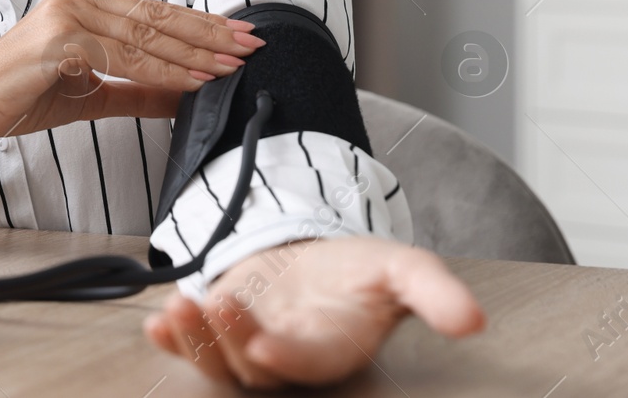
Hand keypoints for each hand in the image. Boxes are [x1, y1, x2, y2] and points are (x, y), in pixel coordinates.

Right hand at [0, 0, 262, 172]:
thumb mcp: (88, 96)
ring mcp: (67, 16)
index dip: (198, 25)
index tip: (238, 37)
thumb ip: (136, 92)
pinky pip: (123, 58)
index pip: (151, 13)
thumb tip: (185, 96)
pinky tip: (194, 79)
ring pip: (145, 36)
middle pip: (156, 18)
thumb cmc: (16, 97)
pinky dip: (163, 70)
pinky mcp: (59, 40)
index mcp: (81, 7)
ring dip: (195, 52)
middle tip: (252, 43)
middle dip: (208, 33)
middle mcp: (76, 1)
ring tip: (233, 63)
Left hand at [144, 237, 486, 387]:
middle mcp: (285, 358)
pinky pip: (188, 346)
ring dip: (194, 341)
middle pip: (251, 366)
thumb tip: (473, 319)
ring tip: (176, 310)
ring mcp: (245, 347)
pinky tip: (153, 323)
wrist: (316, 260)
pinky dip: (169, 340)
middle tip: (216, 303)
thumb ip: (432, 292)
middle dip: (230, 341)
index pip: (306, 364)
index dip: (287, 359)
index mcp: (330, 350)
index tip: (266, 348)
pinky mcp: (216, 332)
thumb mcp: (400, 269)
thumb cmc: (360, 274)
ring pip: (216, 360)